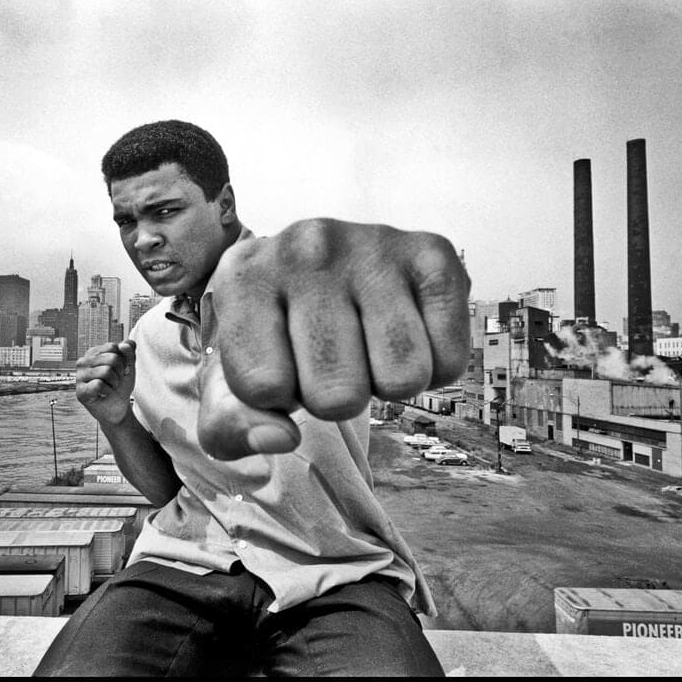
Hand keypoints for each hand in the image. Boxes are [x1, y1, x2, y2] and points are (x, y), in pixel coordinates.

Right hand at [75, 340, 136, 424]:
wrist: (118, 408)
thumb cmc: (120, 386)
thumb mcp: (129, 366)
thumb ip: (129, 352)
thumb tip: (124, 345)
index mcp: (93, 353)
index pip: (114, 347)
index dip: (123, 360)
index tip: (120, 371)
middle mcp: (83, 362)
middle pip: (112, 358)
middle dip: (120, 372)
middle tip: (115, 382)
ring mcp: (79, 377)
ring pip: (107, 371)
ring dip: (115, 383)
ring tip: (110, 388)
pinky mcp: (80, 392)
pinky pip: (99, 384)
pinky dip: (108, 391)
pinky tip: (103, 394)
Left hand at [199, 218, 470, 459]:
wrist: (319, 278)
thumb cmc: (272, 342)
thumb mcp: (231, 388)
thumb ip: (232, 427)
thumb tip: (281, 438)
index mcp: (243, 276)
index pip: (264, 389)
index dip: (276, 398)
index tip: (277, 364)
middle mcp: (305, 247)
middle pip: (337, 394)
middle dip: (334, 398)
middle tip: (328, 360)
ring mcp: (371, 243)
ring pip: (402, 378)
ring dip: (386, 383)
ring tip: (364, 345)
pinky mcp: (432, 252)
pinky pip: (450, 360)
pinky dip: (433, 369)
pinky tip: (405, 333)